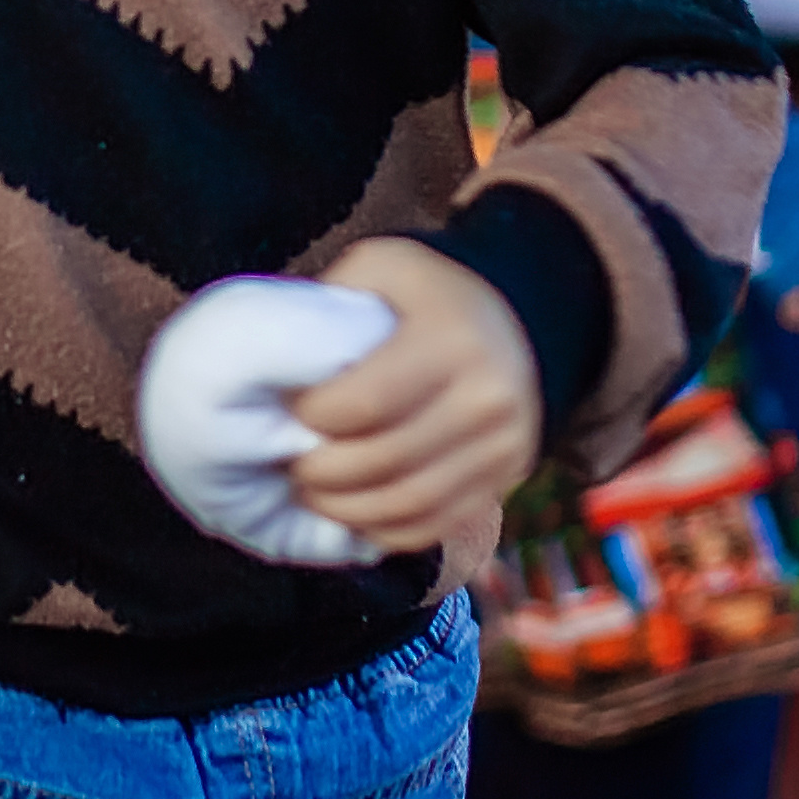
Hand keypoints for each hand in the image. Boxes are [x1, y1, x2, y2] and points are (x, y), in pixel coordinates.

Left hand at [284, 239, 542, 551]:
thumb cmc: (426, 294)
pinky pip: (436, 525)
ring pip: (410, 504)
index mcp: (452, 338)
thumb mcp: (382, 267)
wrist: (516, 320)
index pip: (366, 403)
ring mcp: (504, 445)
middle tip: (291, 464)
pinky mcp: (506, 479)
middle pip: (386, 460)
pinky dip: (385, 531)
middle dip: (322, 473)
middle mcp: (488, 396)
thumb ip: (333, 304)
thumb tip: (282, 363)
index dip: (314, 417)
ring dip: (347, 511)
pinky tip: (354, 514)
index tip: (291, 411)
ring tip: (314, 494)